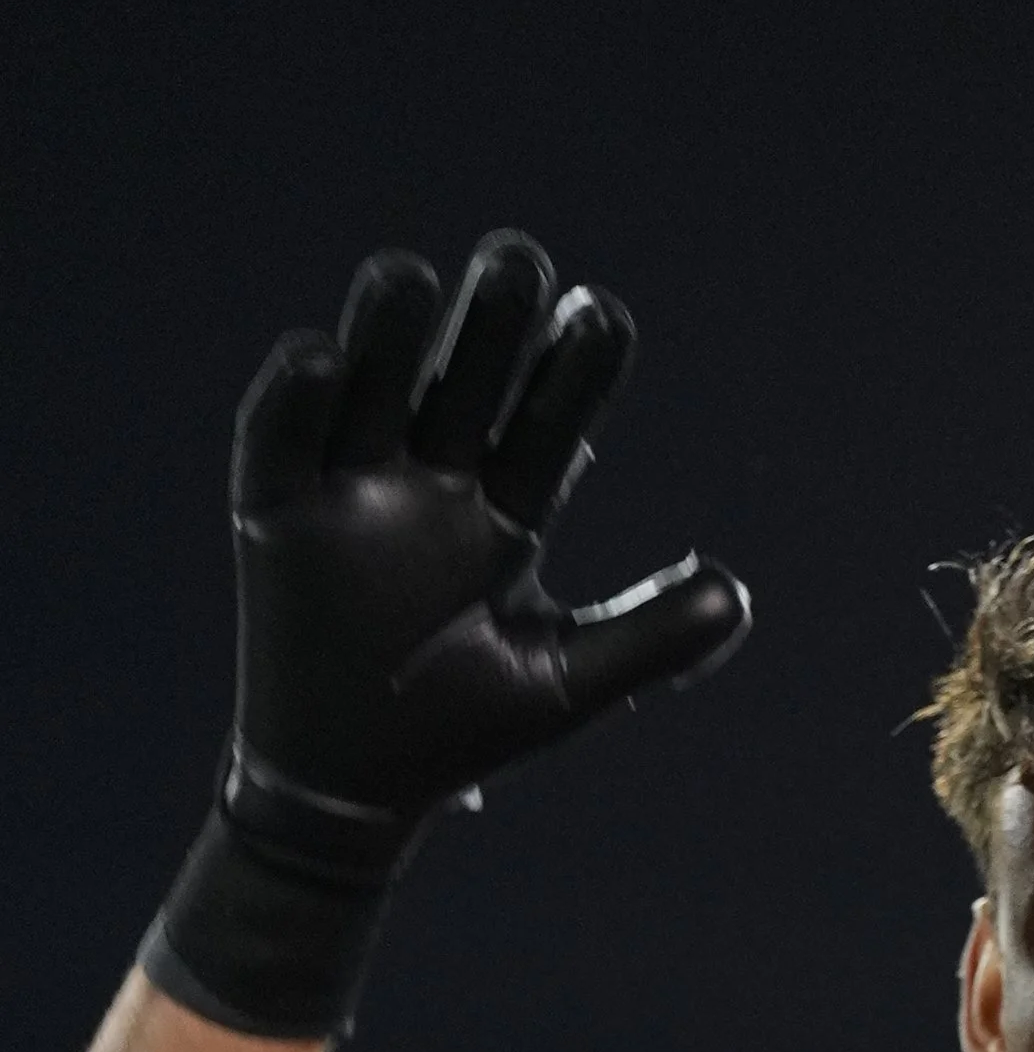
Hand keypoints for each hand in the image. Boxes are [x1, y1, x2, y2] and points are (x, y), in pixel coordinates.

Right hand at [148, 229, 749, 1034]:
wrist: (358, 791)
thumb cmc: (463, 731)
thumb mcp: (566, 685)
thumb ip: (651, 640)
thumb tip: (739, 597)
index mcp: (504, 509)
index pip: (547, 421)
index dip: (572, 371)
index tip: (601, 318)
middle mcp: (431, 481)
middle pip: (464, 380)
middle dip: (490, 324)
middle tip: (518, 261)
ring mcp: (353, 489)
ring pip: (372, 385)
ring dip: (389, 332)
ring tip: (412, 279)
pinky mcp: (275, 511)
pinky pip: (280, 439)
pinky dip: (297, 397)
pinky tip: (322, 359)